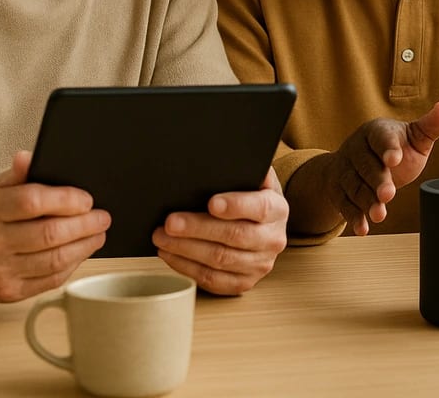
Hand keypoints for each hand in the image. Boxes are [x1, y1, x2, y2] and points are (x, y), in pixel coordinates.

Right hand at [0, 151, 110, 301]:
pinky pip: (50, 280)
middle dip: (84, 224)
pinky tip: (81, 251)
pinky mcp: (9, 292)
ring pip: (54, 260)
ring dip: (84, 246)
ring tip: (98, 234)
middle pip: (49, 234)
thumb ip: (15, 173)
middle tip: (102, 217)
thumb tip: (29, 157)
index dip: (66, 200)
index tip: (87, 199)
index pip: (32, 202)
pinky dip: (72, 265)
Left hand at [153, 168, 287, 294]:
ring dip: (186, 249)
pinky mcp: (243, 283)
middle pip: (234, 236)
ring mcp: (259, 264)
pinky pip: (212, 279)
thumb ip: (243, 168)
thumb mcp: (254, 179)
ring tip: (161, 237)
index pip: (259, 207)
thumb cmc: (250, 198)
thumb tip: (223, 156)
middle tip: (170, 222)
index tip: (211, 203)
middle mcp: (273, 239)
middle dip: (198, 228)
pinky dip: (187, 267)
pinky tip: (170, 254)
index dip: (236, 206)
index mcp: (277, 209)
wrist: (264, 227)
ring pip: (220, 260)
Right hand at [320, 100, 438, 235]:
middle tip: (388, 194)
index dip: (387, 147)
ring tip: (379, 214)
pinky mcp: (338, 191)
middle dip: (377, 180)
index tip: (395, 159)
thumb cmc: (393, 149)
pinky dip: (353, 217)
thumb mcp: (413, 137)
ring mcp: (345, 170)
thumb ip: (431, 126)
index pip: (380, 137)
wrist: (354, 164)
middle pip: (365, 166)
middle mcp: (356, 148)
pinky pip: (344, 204)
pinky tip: (363, 228)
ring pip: (354, 186)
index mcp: (376, 131)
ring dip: (365, 201)